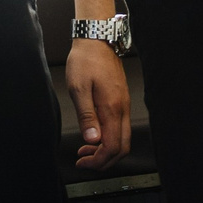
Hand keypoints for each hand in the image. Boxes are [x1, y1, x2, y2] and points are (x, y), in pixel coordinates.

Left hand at [65, 39, 130, 169]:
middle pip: (122, 148)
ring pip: (122, 138)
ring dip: (105, 150)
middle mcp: (122, 109)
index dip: (98, 161)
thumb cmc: (86, 60)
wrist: (97, 39)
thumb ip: (87, 116)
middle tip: (84, 161)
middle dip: (103, 161)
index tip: (82, 162)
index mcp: (112, 108)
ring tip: (86, 151)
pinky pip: (120, 127)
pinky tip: (93, 134)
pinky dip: (108, 138)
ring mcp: (124, 105)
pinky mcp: (121, 100)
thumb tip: (92, 140)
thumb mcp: (79, 88)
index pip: (112, 147)